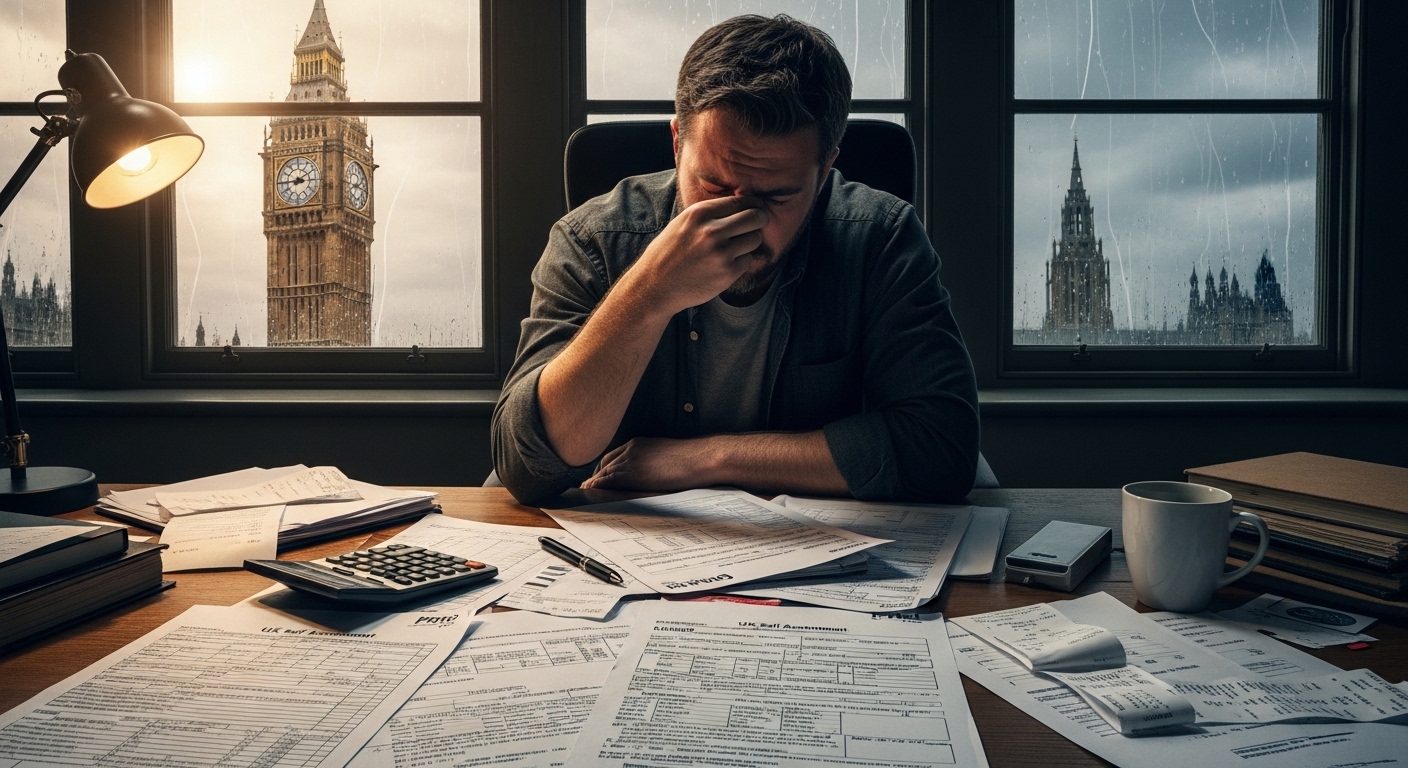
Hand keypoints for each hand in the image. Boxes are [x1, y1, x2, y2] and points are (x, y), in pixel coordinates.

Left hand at [580, 436, 718, 491]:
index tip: (599, 478)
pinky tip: (591, 494)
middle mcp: (631, 449)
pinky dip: (597, 487)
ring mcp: (631, 460)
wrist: (701, 458)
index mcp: (639, 443)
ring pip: (603, 473)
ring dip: (593, 484)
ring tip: (584, 495)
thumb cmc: (692, 459)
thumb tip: (651, 475)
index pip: (613, 456)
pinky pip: (608, 480)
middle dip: (595, 476)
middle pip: (604, 464)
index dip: (604, 468)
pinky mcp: (634, 473)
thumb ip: (653, 462)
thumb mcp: (666, 456)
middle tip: (588, 489)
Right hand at [625, 196, 767, 313]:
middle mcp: (712, 231)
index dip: (753, 205)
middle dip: (759, 220)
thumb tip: (744, 204)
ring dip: (749, 243)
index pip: (741, 201)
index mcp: (700, 213)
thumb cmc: (670, 252)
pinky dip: (740, 262)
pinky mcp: (727, 273)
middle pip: (756, 217)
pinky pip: (747, 260)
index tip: (755, 209)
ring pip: (755, 239)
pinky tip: (723, 265)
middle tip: (756, 225)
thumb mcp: (684, 222)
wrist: (655, 286)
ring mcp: (721, 253)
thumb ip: (711, 213)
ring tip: (733, 248)